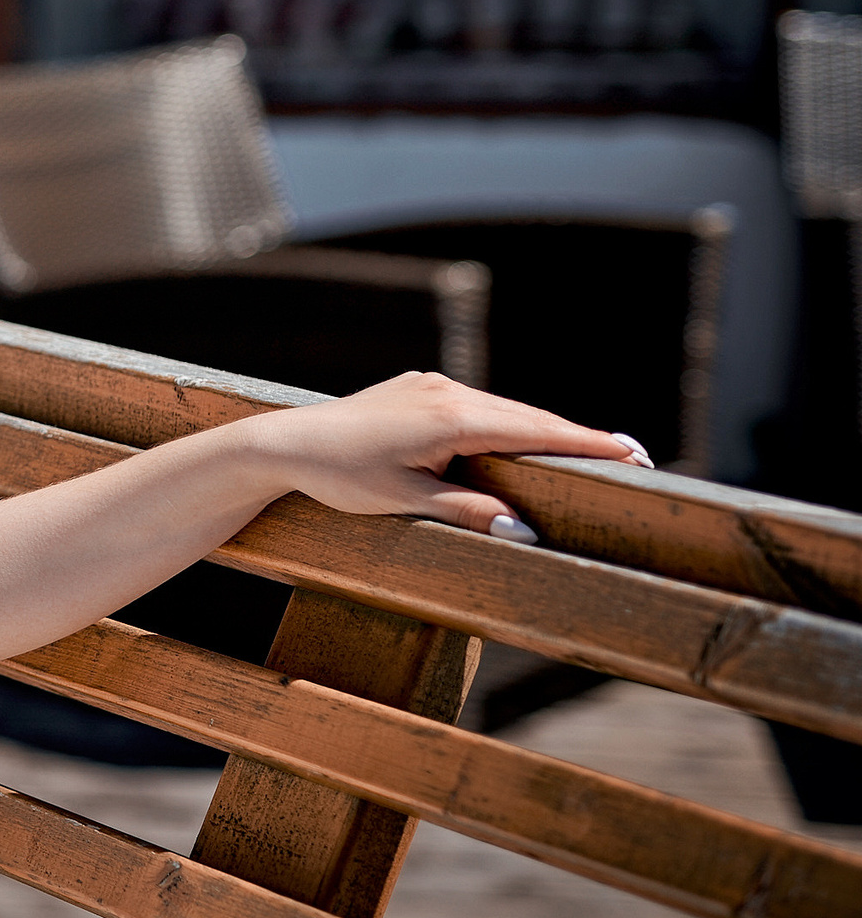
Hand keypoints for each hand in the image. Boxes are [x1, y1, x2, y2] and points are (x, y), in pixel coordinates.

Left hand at [227, 372, 649, 540]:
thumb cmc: (341, 476)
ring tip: (591, 448)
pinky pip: (476, 405)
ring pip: (502, 409)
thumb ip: (468, 512)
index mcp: (451, 419)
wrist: (287, 442)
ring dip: (543, 428)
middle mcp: (447, 392)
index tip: (631, 453)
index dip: (586, 443)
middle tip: (631, 454)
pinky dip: (507, 422)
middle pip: (527, 416)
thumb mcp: (405, 501)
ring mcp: (431, 386)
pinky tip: (525, 436)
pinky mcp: (417, 388)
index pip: (535, 431)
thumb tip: (525, 531)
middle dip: (577, 436)